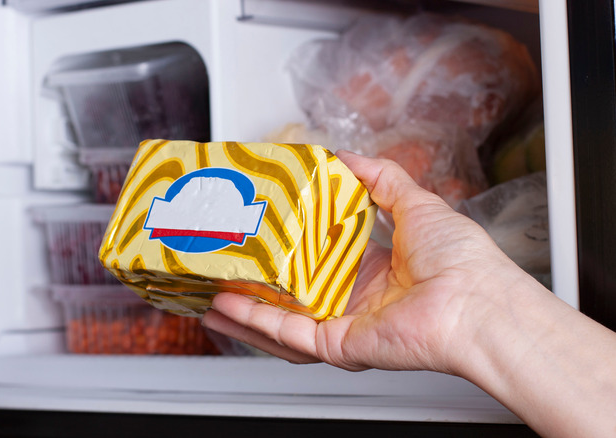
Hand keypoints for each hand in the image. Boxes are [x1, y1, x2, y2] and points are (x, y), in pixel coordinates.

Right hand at [202, 150, 531, 374]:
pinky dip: (254, 320)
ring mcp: (343, 324)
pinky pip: (287, 334)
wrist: (477, 304)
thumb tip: (349, 157)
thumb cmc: (461, 261)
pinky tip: (226, 305)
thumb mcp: (416, 202)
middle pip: (294, 292)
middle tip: (227, 262)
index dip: (290, 245)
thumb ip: (381, 178)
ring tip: (210, 289)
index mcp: (376, 271)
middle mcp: (356, 300)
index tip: (264, 228)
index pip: (321, 259)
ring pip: (281, 318)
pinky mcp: (335, 345)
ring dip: (244, 307)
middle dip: (257, 281)